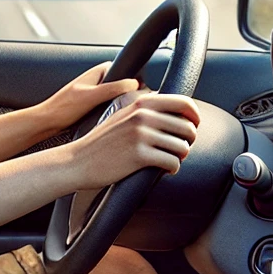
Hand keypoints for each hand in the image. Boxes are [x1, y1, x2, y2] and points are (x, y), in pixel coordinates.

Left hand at [40, 62, 140, 132]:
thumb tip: (134, 84)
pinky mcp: (92, 108)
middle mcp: (95, 82)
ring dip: (120, 105)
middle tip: (134, 104)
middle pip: (121, 85)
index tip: (142, 88)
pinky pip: (109, 108)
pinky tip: (114, 121)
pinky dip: (113, 113)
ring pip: (116, 98)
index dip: (133, 77)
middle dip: (128, 94)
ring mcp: (94, 95)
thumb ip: (113, 88)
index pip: (122, 68)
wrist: (46, 124)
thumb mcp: (91, 96)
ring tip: (123, 114)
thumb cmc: (62, 109)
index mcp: (95, 73)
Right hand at [72, 92, 200, 190]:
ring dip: (180, 157)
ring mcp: (141, 135)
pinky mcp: (140, 155)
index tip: (193, 126)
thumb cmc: (101, 143)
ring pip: (183, 146)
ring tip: (169, 160)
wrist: (78, 161)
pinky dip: (172, 169)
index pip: (183, 103)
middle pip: (187, 127)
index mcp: (141, 104)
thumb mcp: (122, 116)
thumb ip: (145, 111)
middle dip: (188, 141)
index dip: (195, 116)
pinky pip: (173, 162)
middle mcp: (142, 116)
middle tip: (178, 149)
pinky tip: (164, 170)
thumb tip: (175, 114)